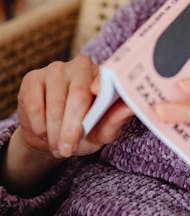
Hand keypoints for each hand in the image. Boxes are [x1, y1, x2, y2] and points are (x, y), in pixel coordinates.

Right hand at [17, 55, 131, 158]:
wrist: (51, 137)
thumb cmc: (83, 131)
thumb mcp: (102, 131)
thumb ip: (115, 120)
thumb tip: (130, 107)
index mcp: (102, 75)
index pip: (103, 79)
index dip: (100, 86)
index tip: (98, 94)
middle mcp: (80, 66)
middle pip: (78, 95)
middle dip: (72, 127)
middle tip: (68, 150)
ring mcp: (55, 69)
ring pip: (55, 102)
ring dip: (54, 131)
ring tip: (57, 147)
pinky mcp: (32, 78)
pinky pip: (34, 103)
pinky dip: (38, 124)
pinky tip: (43, 133)